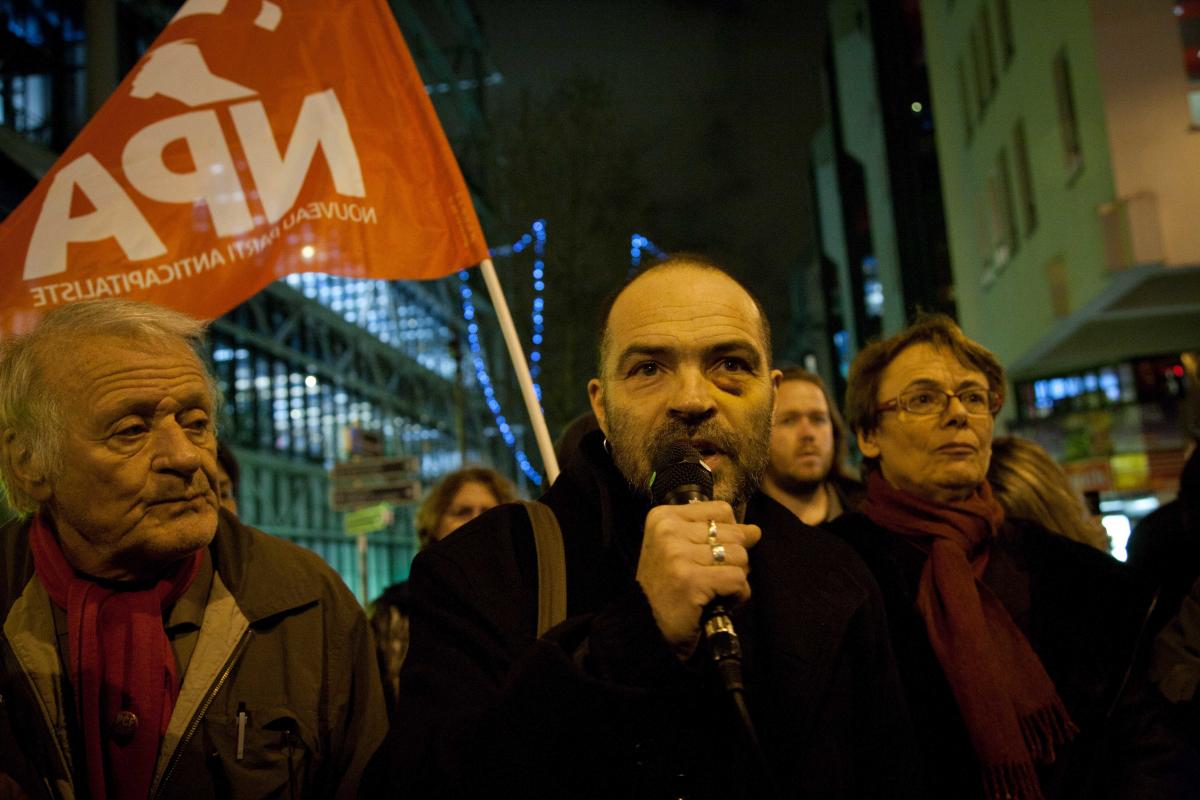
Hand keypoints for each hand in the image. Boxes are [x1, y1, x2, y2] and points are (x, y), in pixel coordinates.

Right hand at [634, 500, 760, 658]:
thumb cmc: (667, 586)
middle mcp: (668, 531)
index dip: (728, 534)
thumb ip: (716, 534)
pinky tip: (719, 602)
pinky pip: (738, 579)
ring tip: (714, 590)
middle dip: (734, 559)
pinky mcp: (691, 580)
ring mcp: (678, 555)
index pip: (721, 510)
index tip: (710, 554)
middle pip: (734, 533)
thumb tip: (754, 531)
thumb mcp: (681, 548)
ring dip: (736, 578)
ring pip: (739, 556)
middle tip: (712, 578)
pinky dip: (737, 596)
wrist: (646, 625)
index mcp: (664, 517)